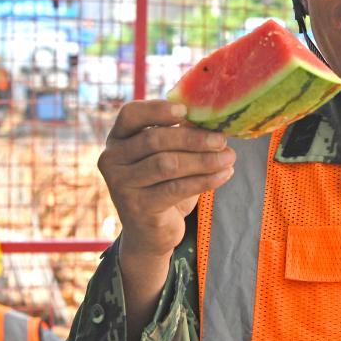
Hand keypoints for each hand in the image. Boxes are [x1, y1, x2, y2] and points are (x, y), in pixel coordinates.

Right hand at [97, 100, 235, 257]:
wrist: (152, 230)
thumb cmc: (163, 183)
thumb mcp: (167, 155)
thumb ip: (180, 134)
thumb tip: (211, 118)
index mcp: (118, 138)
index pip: (131, 114)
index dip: (157, 110)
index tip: (186, 111)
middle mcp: (111, 159)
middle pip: (154, 140)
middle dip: (193, 138)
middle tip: (222, 140)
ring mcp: (121, 184)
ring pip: (167, 164)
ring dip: (203, 160)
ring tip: (229, 158)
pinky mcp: (137, 207)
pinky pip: (175, 188)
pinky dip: (204, 180)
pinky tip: (224, 175)